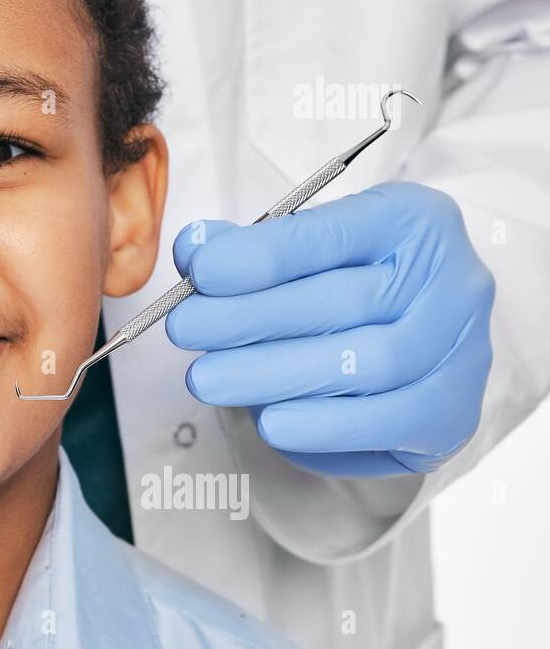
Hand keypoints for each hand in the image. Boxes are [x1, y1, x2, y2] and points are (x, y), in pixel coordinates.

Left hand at [165, 182, 494, 475]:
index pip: (332, 233)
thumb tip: (194, 248)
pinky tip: (270, 423)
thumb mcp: (300, 250)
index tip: (201, 273)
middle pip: (346, 301)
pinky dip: (325, 427)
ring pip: (369, 365)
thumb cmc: (346, 286)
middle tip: (184, 330)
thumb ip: (244, 248)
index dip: (263, 255)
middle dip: (250, 318)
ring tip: (208, 380)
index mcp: (411, 220)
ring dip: (275, 375)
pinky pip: (390, 423)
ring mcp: (463, 349)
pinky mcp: (455, 413)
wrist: (417, 343)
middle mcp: (452, 279)